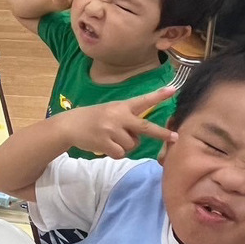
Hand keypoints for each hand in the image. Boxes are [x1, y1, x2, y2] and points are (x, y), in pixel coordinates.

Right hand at [57, 87, 177, 158]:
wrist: (69, 125)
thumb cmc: (93, 118)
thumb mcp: (110, 111)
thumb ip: (126, 118)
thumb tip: (142, 135)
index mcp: (121, 106)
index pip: (142, 100)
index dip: (158, 95)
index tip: (173, 89)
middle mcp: (118, 117)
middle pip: (145, 128)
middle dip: (161, 133)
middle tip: (175, 137)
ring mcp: (111, 130)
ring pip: (132, 144)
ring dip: (126, 145)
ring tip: (112, 139)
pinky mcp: (105, 143)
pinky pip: (121, 153)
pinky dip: (116, 153)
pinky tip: (106, 146)